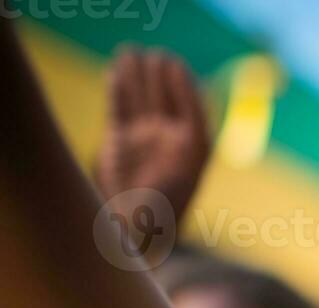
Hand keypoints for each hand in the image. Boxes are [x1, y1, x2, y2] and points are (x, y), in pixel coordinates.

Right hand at [94, 48, 210, 229]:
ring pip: (141, 102)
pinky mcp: (120, 143)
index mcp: (193, 153)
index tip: (175, 66)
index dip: (185, 88)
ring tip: (131, 52)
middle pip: (166, 102)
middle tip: (157, 56)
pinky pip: (119, 111)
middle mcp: (170, 144)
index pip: (192, 113)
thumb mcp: (178, 188)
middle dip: (160, 79)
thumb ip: (187, 156)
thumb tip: (192, 140)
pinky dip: (117, 93)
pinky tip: (114, 74)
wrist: (134, 233)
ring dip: (137, 78)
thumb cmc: (160, 218)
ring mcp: (145, 141)